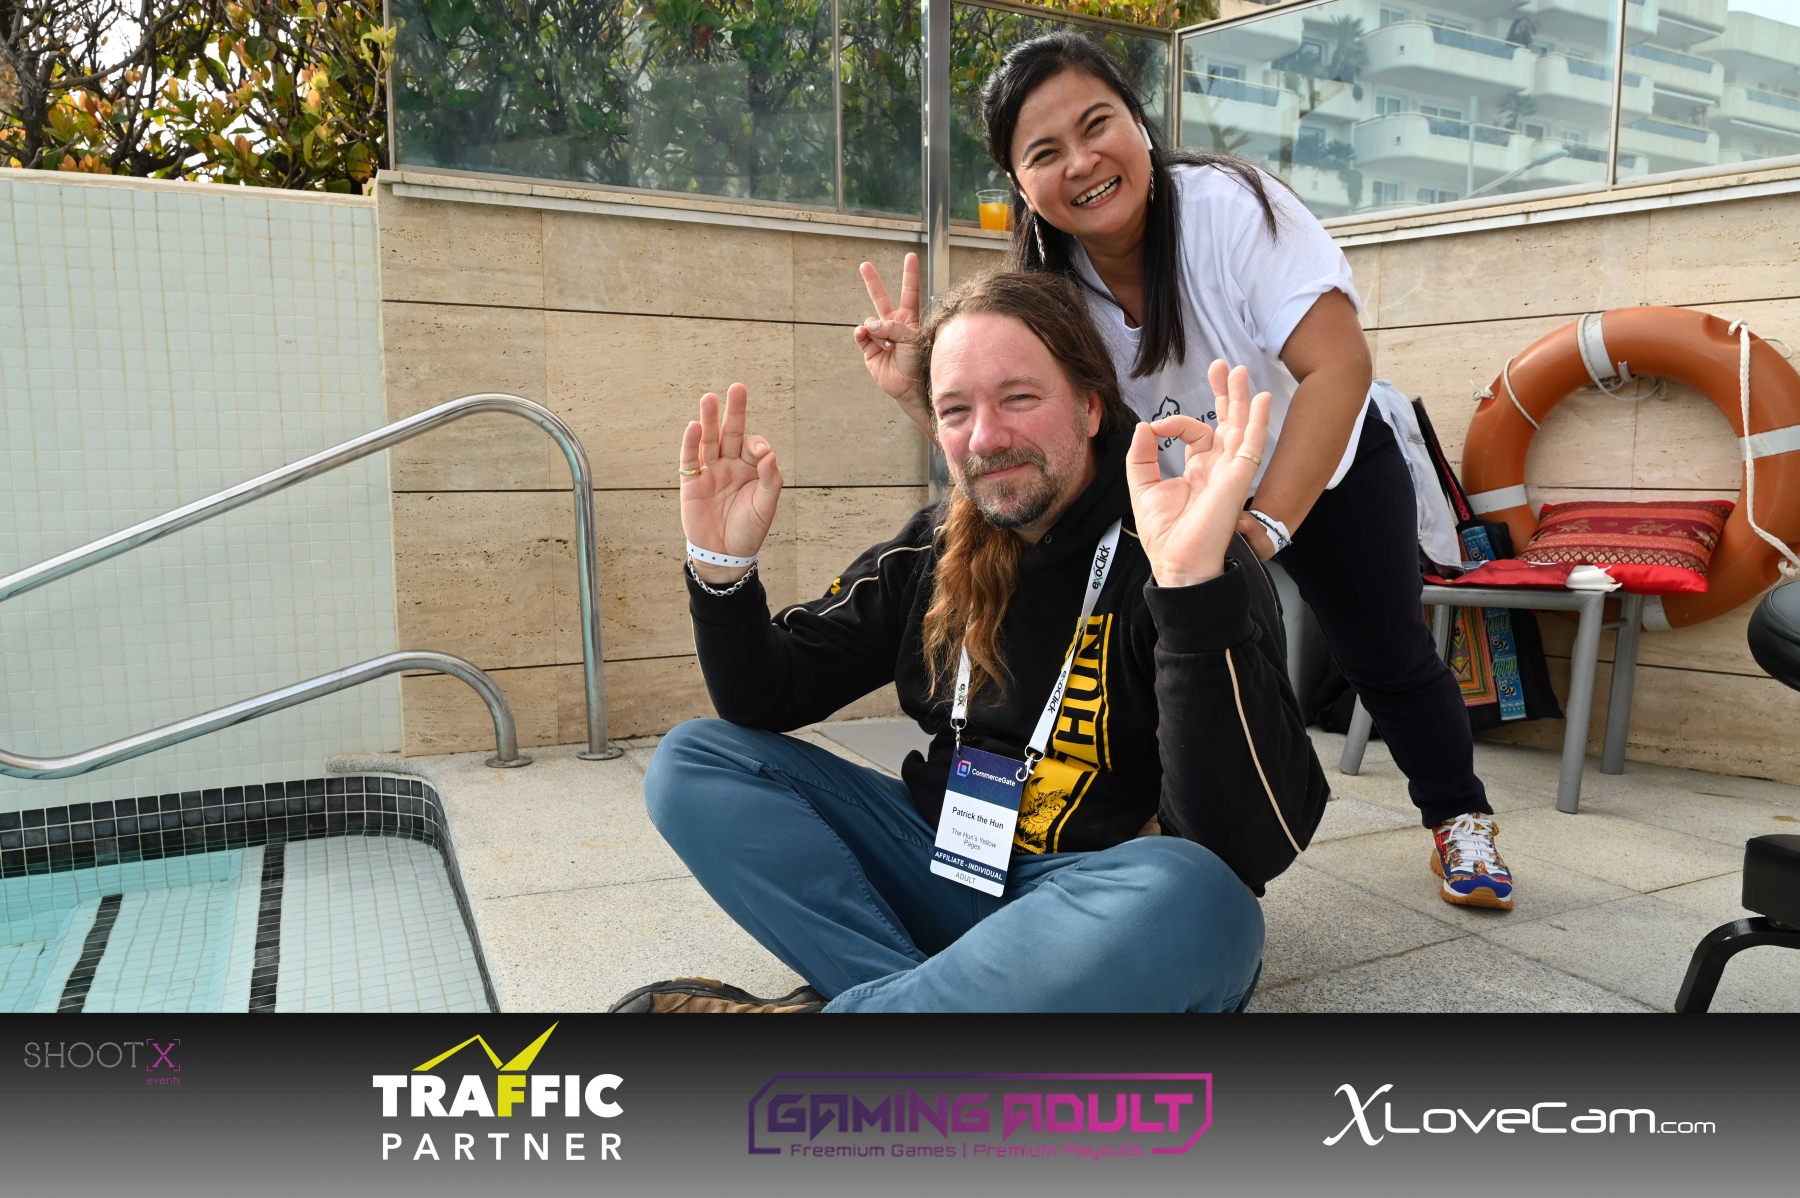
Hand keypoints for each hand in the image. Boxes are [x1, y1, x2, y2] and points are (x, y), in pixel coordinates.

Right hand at [679, 383, 782, 583]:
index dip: (758, 445)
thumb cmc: (748, 530)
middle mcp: (730, 465)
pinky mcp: (692, 481)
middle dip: (734, 411)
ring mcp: (710, 471)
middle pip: (731, 433)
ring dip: (709, 420)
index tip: (761, 453)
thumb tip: (769, 454)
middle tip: (737, 388)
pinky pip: (690, 458)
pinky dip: (691, 443)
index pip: (754, 446)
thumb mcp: (766, 507)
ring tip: (709, 398)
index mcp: (752, 469)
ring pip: (709, 440)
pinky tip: (694, 427)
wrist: (724, 555)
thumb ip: (770, 480)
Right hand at [853, 253, 930, 433]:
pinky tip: (868, 336)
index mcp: (909, 318)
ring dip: (877, 331)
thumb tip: (869, 325)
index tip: (910, 257)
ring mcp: (879, 335)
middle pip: (881, 297)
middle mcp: (893, 324)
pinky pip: (861, 334)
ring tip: (889, 345)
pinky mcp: (868, 348)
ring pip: (870, 321)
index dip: (910, 274)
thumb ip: (892, 326)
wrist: (910, 385)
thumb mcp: (912, 338)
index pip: (909, 291)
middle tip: (864, 265)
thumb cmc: (918, 361)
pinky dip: (863, 334)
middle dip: (872, 281)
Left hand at [1125, 362, 1272, 588]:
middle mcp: (1218, 469)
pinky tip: (1263, 399)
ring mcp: (1230, 472)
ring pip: (1241, 427)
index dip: (1176, 422)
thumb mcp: (1143, 488)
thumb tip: (1144, 426)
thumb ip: (1142, 457)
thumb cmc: (1165, 534)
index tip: (1156, 427)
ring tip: (1241, 371)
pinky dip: (1258, 421)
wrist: (1177, 562)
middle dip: (1225, 394)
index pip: (1195, 433)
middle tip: (1223, 367)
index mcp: (1199, 470)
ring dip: (1242, 399)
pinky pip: (1252, 445)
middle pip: (1227, 422)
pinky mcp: (1238, 479)